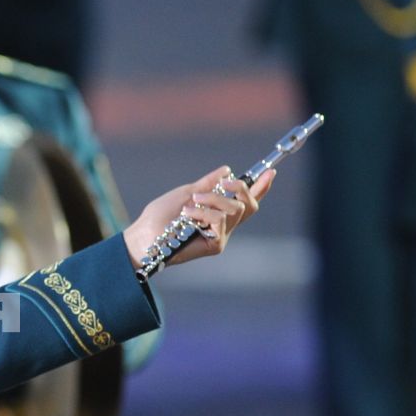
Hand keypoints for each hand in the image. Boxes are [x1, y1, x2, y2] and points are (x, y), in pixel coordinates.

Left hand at [122, 166, 273, 272]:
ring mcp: (220, 236)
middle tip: (223, 183)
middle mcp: (223, 225)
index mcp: (217, 211)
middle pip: (249, 205)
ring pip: (235, 209)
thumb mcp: (186, 193)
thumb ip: (208, 184)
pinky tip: (188, 215)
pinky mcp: (215, 245)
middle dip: (240, 188)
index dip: (261, 187)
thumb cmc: (160, 217)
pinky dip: (203, 212)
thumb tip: (227, 170)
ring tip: (191, 202)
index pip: (245, 200)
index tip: (270, 172)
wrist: (145, 234)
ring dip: (213, 199)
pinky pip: (220, 220)